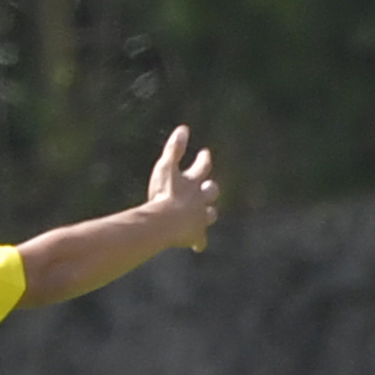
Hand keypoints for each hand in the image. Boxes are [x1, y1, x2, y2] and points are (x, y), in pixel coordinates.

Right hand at [146, 125, 218, 252]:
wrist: (166, 222)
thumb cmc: (163, 195)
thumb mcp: (166, 168)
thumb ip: (174, 149)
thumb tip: (183, 128)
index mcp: (193, 182)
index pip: (202, 167)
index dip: (203, 160)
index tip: (205, 154)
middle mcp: (200, 199)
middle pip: (211, 191)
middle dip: (210, 188)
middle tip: (209, 187)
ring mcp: (199, 218)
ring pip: (209, 215)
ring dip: (208, 213)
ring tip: (208, 214)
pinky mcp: (194, 236)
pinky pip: (199, 240)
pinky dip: (198, 242)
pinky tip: (198, 246)